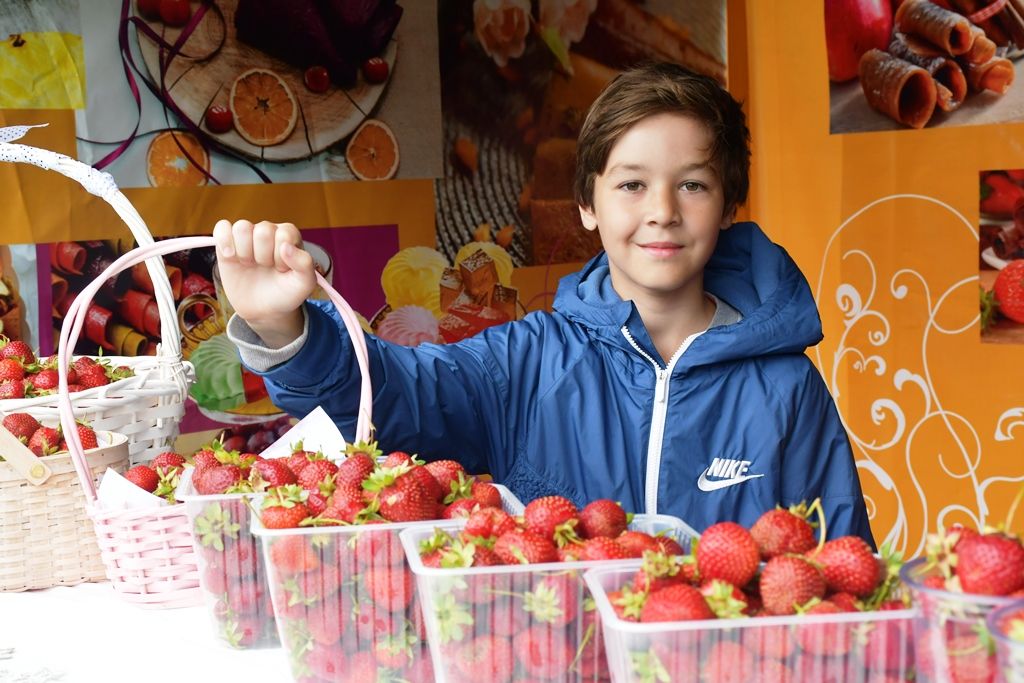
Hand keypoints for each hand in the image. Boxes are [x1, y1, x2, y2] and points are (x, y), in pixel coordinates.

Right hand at [213, 219, 314, 346]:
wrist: (264, 309)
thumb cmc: (286, 292)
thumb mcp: (304, 283)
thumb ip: (305, 264)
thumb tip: (286, 246)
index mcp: (289, 236)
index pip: (284, 234)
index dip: (281, 256)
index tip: (282, 270)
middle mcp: (268, 231)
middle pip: (262, 230)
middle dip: (264, 256)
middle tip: (265, 268)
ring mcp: (247, 236)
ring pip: (242, 227)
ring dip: (245, 251)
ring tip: (250, 265)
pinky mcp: (228, 243)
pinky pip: (222, 228)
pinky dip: (224, 241)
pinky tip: (230, 257)